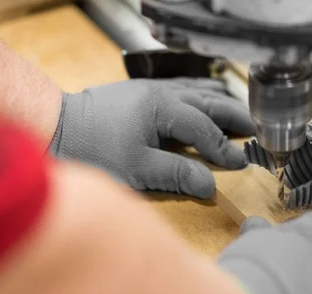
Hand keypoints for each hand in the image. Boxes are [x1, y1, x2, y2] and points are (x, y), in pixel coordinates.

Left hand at [49, 78, 255, 198]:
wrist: (56, 127)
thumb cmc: (94, 149)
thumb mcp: (137, 168)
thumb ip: (177, 173)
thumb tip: (211, 184)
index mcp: (163, 108)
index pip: (204, 129)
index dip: (224, 148)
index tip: (241, 163)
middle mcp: (162, 93)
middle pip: (207, 103)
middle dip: (233, 117)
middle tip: (255, 130)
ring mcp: (151, 90)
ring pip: (196, 92)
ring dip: (220, 105)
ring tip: (239, 115)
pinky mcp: (141, 93)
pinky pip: (181, 90)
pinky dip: (200, 97)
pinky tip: (205, 101)